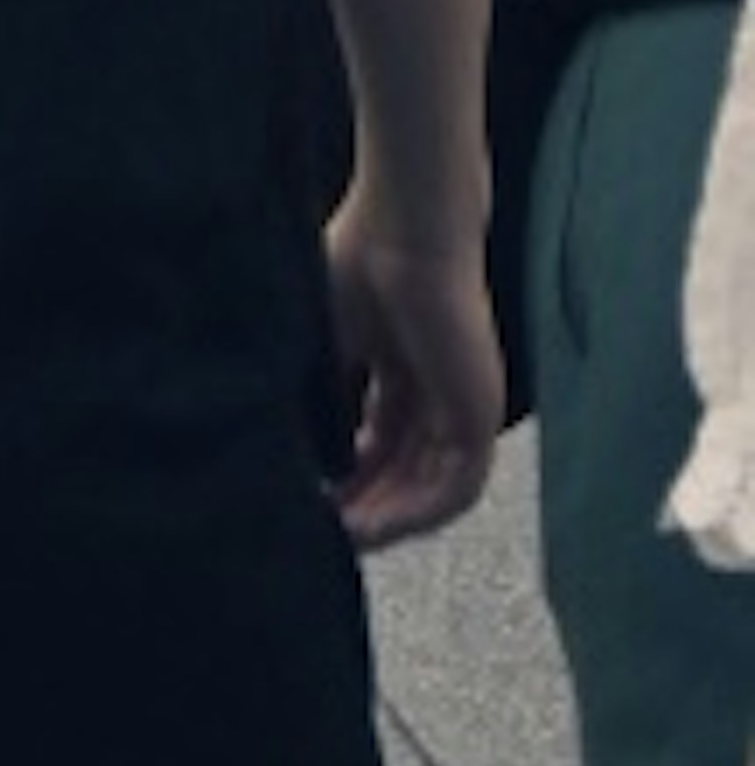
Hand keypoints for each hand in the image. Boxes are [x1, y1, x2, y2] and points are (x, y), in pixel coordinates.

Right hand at [321, 195, 504, 553]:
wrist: (405, 227)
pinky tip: (369, 526)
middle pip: (402, 469)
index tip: (301, 496)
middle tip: (315, 529)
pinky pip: (457, 488)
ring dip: (385, 518)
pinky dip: (415, 513)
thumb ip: (318, 396)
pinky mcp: (482, 412)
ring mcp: (464, 403)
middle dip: (359, 503)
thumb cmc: (359, 261)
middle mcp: (437, 391)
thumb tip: (283, 449)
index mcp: (402, 367)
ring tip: (338, 537)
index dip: (340, 475)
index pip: (375, 441)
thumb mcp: (323, 340)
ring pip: (430, 487)